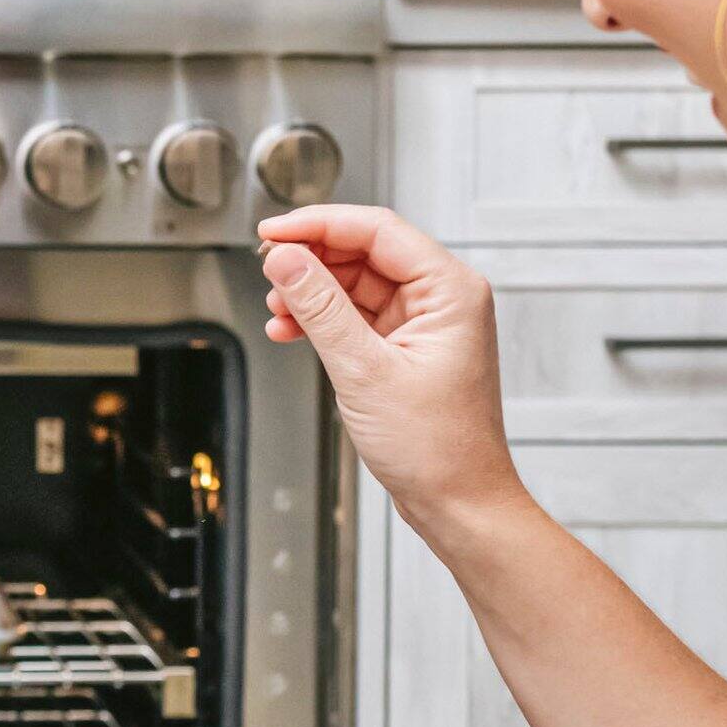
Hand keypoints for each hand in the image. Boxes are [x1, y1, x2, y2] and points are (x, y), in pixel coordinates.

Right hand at [258, 206, 519, 546]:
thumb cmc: (438, 449)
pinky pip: (358, 316)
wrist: (458, 502)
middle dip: (312, 260)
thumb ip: (320, 308)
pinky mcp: (407, 348)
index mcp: (450, 289)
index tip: (273, 231)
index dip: (318, 224)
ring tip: (278, 310)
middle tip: (268, 270)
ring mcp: (425, 323)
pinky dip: (323, 320)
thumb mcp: (364, 371)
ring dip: (312, 292)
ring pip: (356, 283)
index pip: (376, 230)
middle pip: (365, 251)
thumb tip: (287, 260)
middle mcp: (443, 298)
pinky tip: (293, 330)